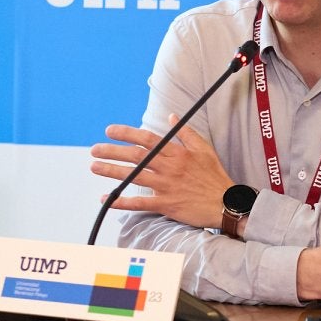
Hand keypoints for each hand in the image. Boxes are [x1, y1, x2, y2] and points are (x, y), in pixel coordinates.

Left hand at [90, 118, 232, 229]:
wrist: (225, 203)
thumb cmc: (215, 176)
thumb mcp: (204, 149)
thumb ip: (185, 132)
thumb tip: (171, 116)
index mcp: (177, 153)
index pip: (147, 139)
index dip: (126, 133)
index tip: (110, 131)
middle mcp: (169, 167)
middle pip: (136, 156)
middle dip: (112, 151)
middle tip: (94, 149)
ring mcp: (166, 186)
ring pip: (134, 176)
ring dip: (112, 171)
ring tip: (95, 167)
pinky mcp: (166, 204)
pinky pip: (140, 203)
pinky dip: (122, 201)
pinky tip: (106, 199)